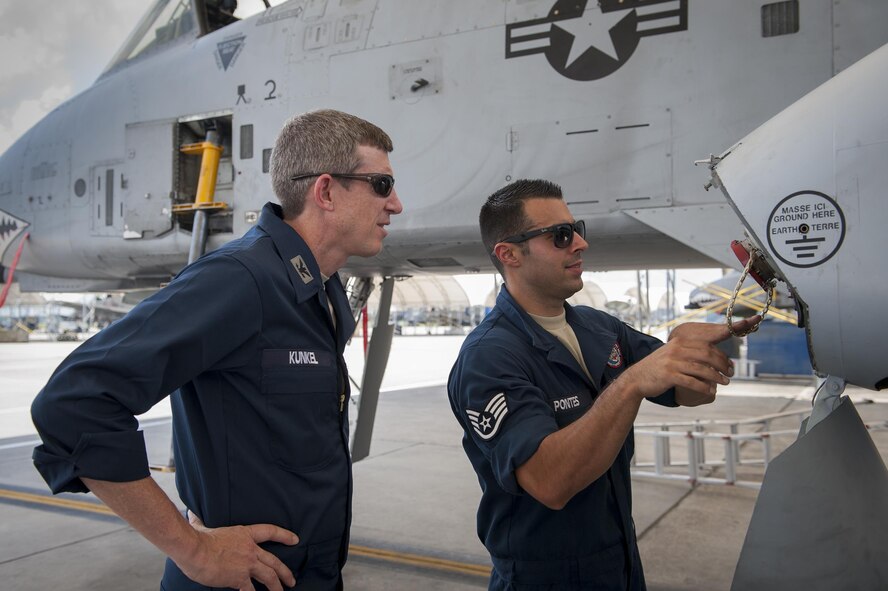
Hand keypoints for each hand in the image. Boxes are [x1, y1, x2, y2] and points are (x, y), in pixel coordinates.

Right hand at [179, 511, 298, 590]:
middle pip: (274, 561)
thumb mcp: (202, 526)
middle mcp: (250, 549)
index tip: (295, 539)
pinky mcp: (239, 578)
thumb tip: (193, 515)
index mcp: (244, 534)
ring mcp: (247, 564)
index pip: (270, 531)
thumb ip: (200, 522)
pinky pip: (251, 590)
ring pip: (269, 576)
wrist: (195, 550)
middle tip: (292, 580)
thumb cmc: (197, 538)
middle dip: (285, 572)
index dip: (284, 535)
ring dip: (277, 586)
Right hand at [621, 317, 760, 404]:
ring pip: (702, 369)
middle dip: (724, 364)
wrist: (637, 379)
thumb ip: (690, 351)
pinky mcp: (669, 376)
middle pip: (708, 354)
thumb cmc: (659, 368)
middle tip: (731, 373)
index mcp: (680, 342)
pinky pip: (692, 382)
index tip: (737, 351)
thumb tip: (711, 354)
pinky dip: (704, 387)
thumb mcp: (672, 354)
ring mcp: (672, 362)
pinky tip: (710, 392)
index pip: (707, 340)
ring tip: (726, 382)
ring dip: (717, 377)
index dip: (725, 343)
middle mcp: (677, 349)